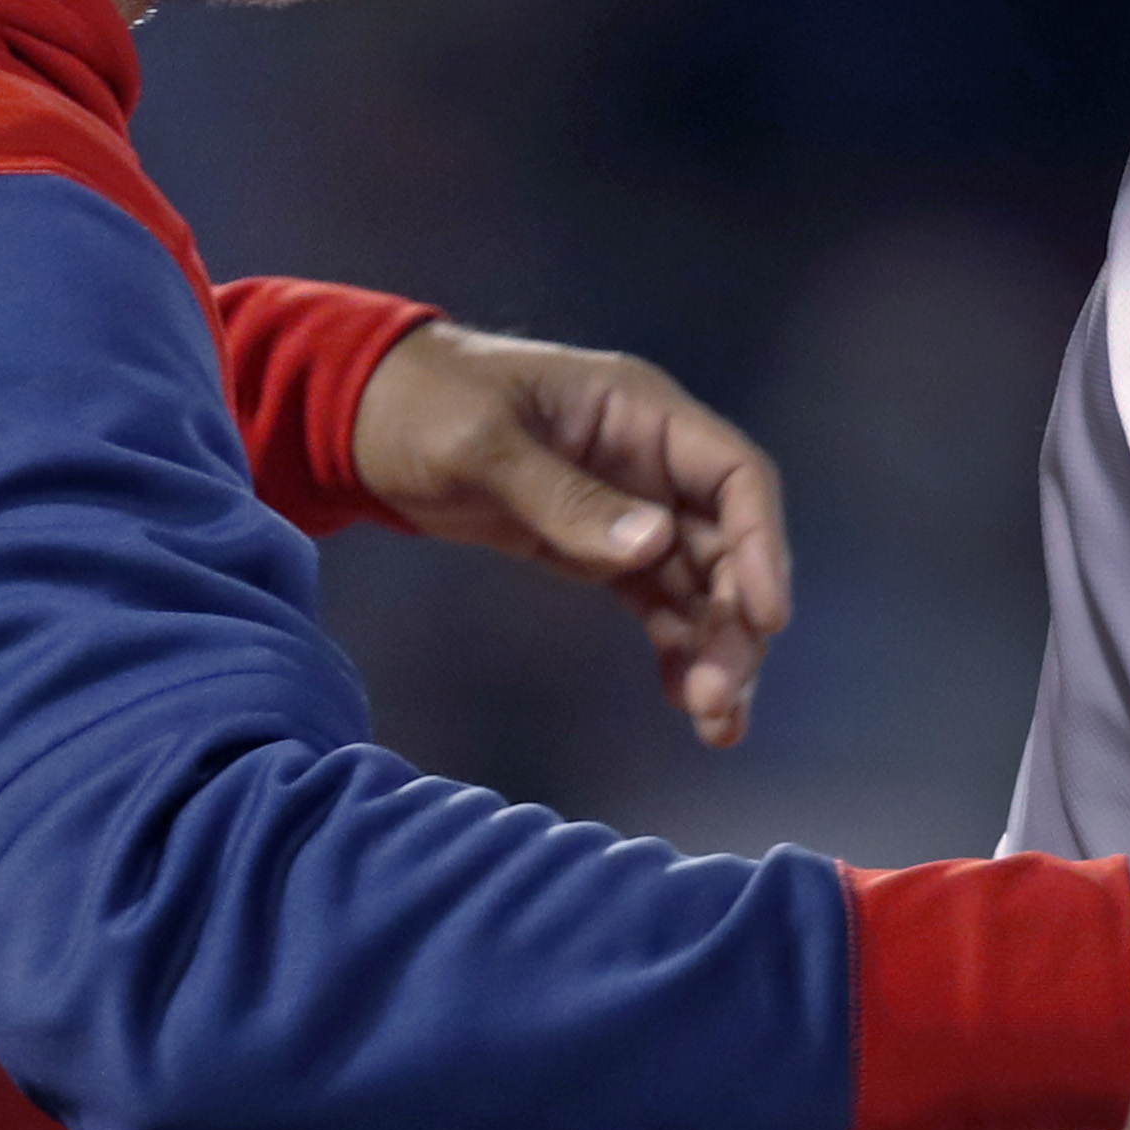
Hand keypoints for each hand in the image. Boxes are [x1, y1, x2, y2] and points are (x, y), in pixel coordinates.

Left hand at [349, 322, 790, 745]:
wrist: (364, 418)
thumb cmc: (423, 405)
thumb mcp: (481, 444)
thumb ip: (564, 497)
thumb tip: (655, 545)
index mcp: (640, 412)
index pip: (734, 477)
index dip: (760, 546)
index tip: (766, 616)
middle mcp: (650, 461)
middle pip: (727, 545)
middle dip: (736, 622)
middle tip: (722, 697)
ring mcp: (629, 507)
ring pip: (700, 585)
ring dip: (715, 649)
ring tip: (716, 725)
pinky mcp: (596, 549)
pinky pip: (656, 602)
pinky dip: (676, 650)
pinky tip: (685, 703)